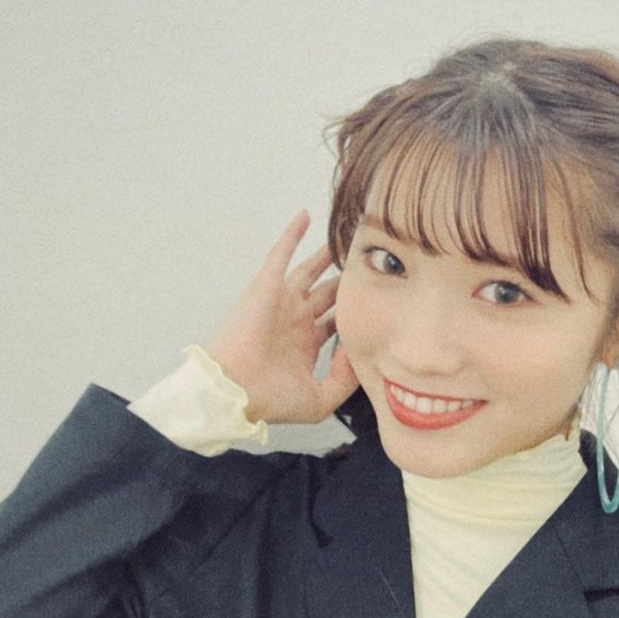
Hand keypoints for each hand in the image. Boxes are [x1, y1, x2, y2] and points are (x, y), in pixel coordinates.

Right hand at [201, 210, 359, 425]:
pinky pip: (281, 253)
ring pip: (310, 271)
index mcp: (304, 345)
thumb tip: (361, 352)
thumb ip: (344, 380)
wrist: (234, 392)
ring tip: (347, 237)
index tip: (384, 305)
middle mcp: (295, 321)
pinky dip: (292, 235)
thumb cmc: (268, 400)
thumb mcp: (319, 400)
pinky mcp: (267, 287)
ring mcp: (281, 302)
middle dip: (348, 281)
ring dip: (326, 254)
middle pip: (328, 294)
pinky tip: (306, 217)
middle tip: (371, 265)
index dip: (357, 315)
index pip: (337, 323)